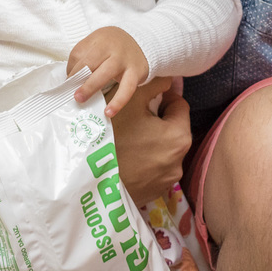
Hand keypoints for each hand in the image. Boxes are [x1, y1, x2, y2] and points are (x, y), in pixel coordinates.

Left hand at [68, 26, 148, 116]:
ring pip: (106, 73)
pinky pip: (127, 89)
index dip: (71, 70)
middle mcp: (111, 47)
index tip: (67, 83)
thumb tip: (71, 80)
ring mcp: (124, 59)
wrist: (143, 42)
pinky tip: (108, 112)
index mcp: (98, 39)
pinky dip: (118, 102)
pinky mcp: (136, 72)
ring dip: (91, 87)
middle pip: (90, 61)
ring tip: (81, 100)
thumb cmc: (114, 47)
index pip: (79, 53)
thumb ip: (85, 57)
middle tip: (70, 92)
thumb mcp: (98, 43)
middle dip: (77, 77)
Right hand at [110, 77, 191, 204]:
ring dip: (151, 140)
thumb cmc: (113, 135)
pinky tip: (126, 156)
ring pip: (162, 149)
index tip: (146, 97)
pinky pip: (153, 168)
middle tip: (135, 115)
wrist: (91, 179)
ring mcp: (166, 180)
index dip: (163, 96)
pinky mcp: (154, 193)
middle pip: (172, 128)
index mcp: (180, 136)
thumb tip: (167, 78)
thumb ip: (154, 84)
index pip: (179, 105)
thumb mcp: (131, 100)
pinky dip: (144, 160)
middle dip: (156, 119)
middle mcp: (179, 161)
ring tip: (129, 136)